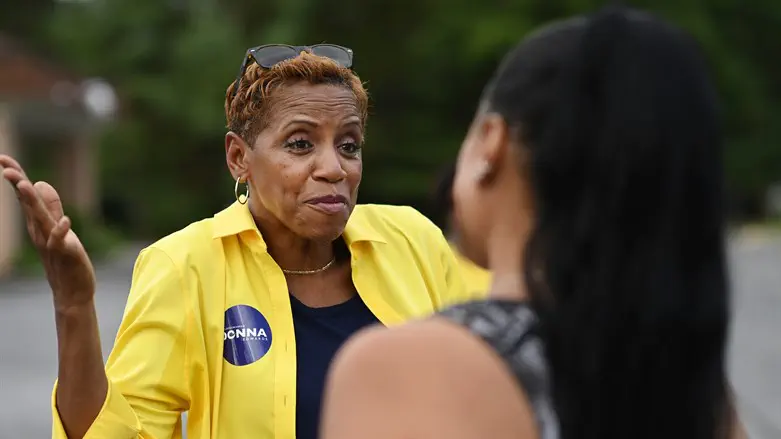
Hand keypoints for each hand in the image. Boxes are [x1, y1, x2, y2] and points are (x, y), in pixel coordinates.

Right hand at [1, 154, 95, 310]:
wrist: (71, 291)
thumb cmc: (65, 258)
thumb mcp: (57, 227)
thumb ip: (50, 206)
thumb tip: (40, 183)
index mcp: (37, 223)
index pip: (24, 196)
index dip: (16, 177)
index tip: (3, 158)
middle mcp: (39, 231)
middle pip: (27, 204)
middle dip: (18, 185)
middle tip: (6, 167)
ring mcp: (50, 242)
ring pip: (40, 220)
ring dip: (33, 203)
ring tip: (27, 184)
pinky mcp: (65, 253)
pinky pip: (60, 242)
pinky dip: (61, 231)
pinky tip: (65, 221)